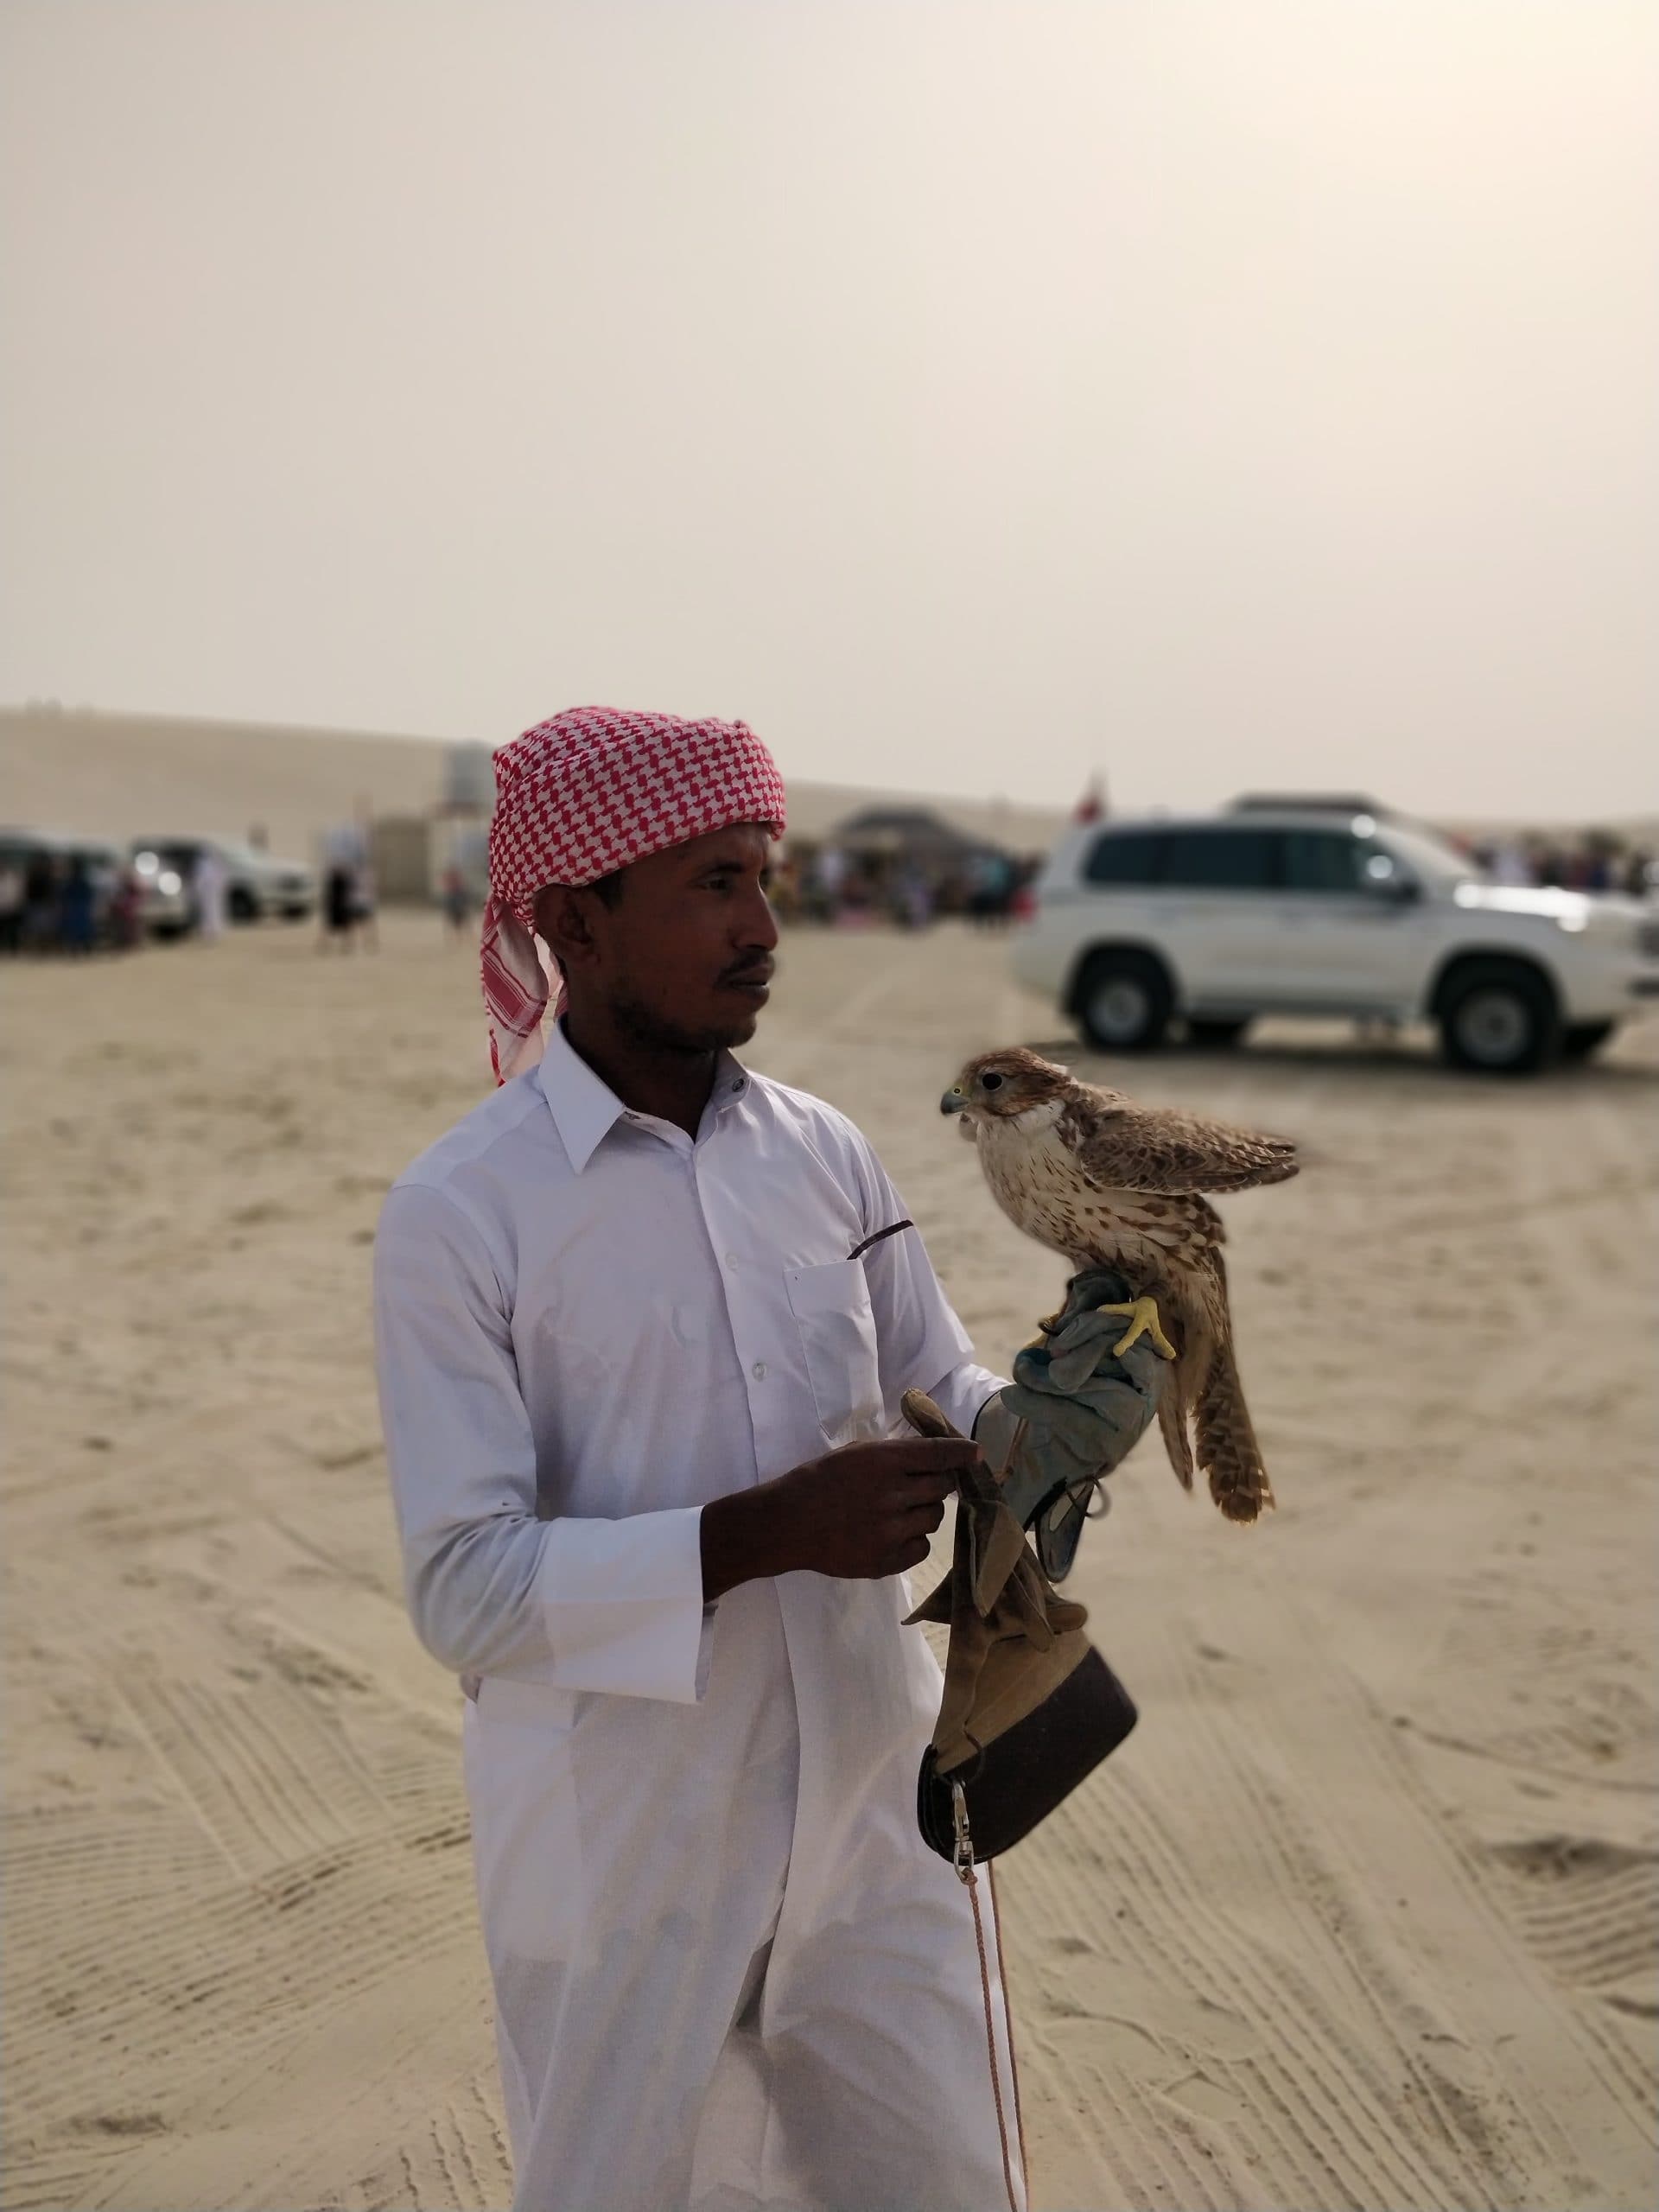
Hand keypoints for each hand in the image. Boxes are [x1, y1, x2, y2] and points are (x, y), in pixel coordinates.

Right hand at [701, 1437, 977, 1597]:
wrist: (788, 1523)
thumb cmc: (819, 1480)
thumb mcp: (854, 1453)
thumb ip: (894, 1454)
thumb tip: (932, 1454)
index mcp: (884, 1461)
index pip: (939, 1454)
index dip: (962, 1453)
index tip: (976, 1454)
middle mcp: (893, 1494)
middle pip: (942, 1487)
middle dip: (937, 1484)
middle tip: (921, 1486)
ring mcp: (891, 1530)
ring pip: (934, 1518)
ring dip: (924, 1512)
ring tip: (897, 1513)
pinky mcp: (887, 1560)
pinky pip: (921, 1549)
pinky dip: (914, 1540)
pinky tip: (892, 1535)